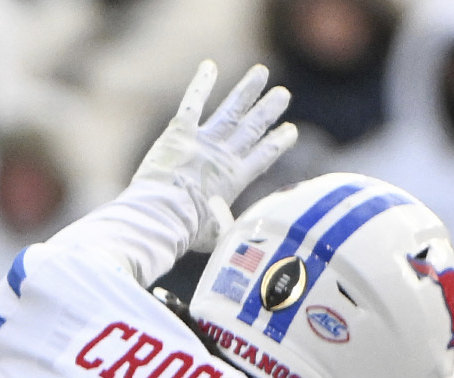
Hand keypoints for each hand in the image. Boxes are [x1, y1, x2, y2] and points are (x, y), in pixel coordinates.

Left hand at [133, 61, 297, 244]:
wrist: (163, 218)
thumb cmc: (187, 232)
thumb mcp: (217, 236)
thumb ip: (229, 228)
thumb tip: (239, 236)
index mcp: (236, 180)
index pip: (263, 156)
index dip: (277, 142)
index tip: (290, 131)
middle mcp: (225, 156)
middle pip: (253, 128)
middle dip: (268, 110)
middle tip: (283, 95)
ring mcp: (204, 142)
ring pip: (232, 110)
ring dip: (247, 91)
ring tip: (261, 73)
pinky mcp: (180, 133)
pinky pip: (193, 103)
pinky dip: (201, 84)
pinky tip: (209, 65)